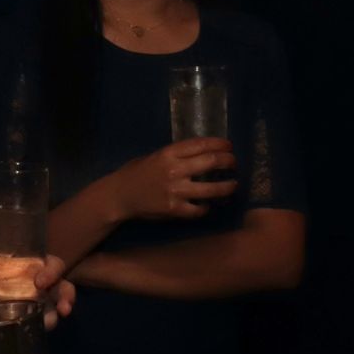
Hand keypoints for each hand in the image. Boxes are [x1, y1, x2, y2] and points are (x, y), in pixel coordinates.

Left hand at [0, 251, 77, 330]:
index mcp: (40, 265)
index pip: (54, 265)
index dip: (51, 273)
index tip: (40, 284)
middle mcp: (49, 282)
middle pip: (65, 287)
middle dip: (66, 297)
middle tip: (62, 309)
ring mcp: (48, 300)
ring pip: (62, 304)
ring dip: (61, 314)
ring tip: (52, 323)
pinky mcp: (43, 314)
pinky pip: (49, 318)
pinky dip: (45, 323)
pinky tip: (41, 328)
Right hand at [108, 140, 238, 220]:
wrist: (119, 196)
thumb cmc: (136, 173)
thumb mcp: (155, 156)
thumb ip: (176, 155)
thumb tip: (202, 153)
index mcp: (168, 153)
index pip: (201, 145)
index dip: (219, 144)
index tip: (229, 146)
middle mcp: (174, 170)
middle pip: (211, 162)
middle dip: (228, 162)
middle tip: (233, 164)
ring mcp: (175, 191)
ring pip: (211, 189)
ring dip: (227, 187)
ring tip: (233, 185)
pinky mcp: (174, 210)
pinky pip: (199, 210)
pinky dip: (207, 208)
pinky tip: (209, 206)